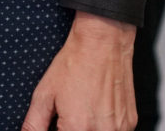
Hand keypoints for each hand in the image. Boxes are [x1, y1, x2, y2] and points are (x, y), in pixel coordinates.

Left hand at [21, 11, 135, 130]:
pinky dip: (103, 127)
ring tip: (83, 110)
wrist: (102, 42)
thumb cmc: (74, 64)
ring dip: (88, 128)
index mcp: (77, 128)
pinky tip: (97, 109)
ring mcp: (120, 129)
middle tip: (68, 116)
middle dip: (71, 130)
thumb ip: (34, 123)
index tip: (56, 125)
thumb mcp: (44, 94)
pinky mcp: (130, 122)